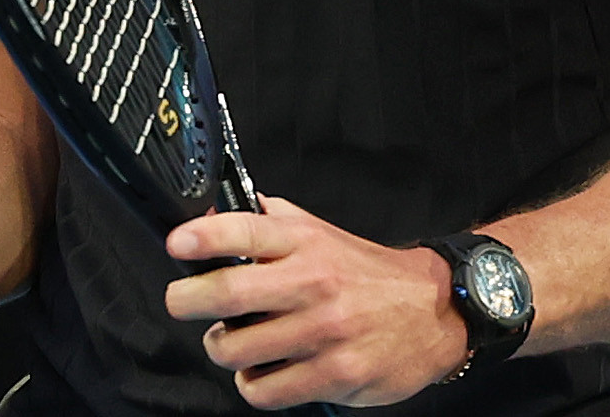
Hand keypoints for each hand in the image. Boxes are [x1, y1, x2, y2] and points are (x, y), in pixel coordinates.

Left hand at [163, 197, 467, 408]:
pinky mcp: (334, 374)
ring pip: (238, 349)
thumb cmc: (365, 273)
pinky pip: (266, 390)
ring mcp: (324, 331)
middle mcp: (313, 282)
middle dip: (188, 299)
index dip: (202, 237)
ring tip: (230, 343)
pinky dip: (252, 385)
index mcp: (306, 243)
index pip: (244, 230)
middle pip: (228, 292)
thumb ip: (270, 224)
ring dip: (222, 348)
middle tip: (182, 301)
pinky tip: (261, 373)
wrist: (433, 311)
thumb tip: (211, 218)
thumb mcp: (320, 233)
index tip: (177, 244)